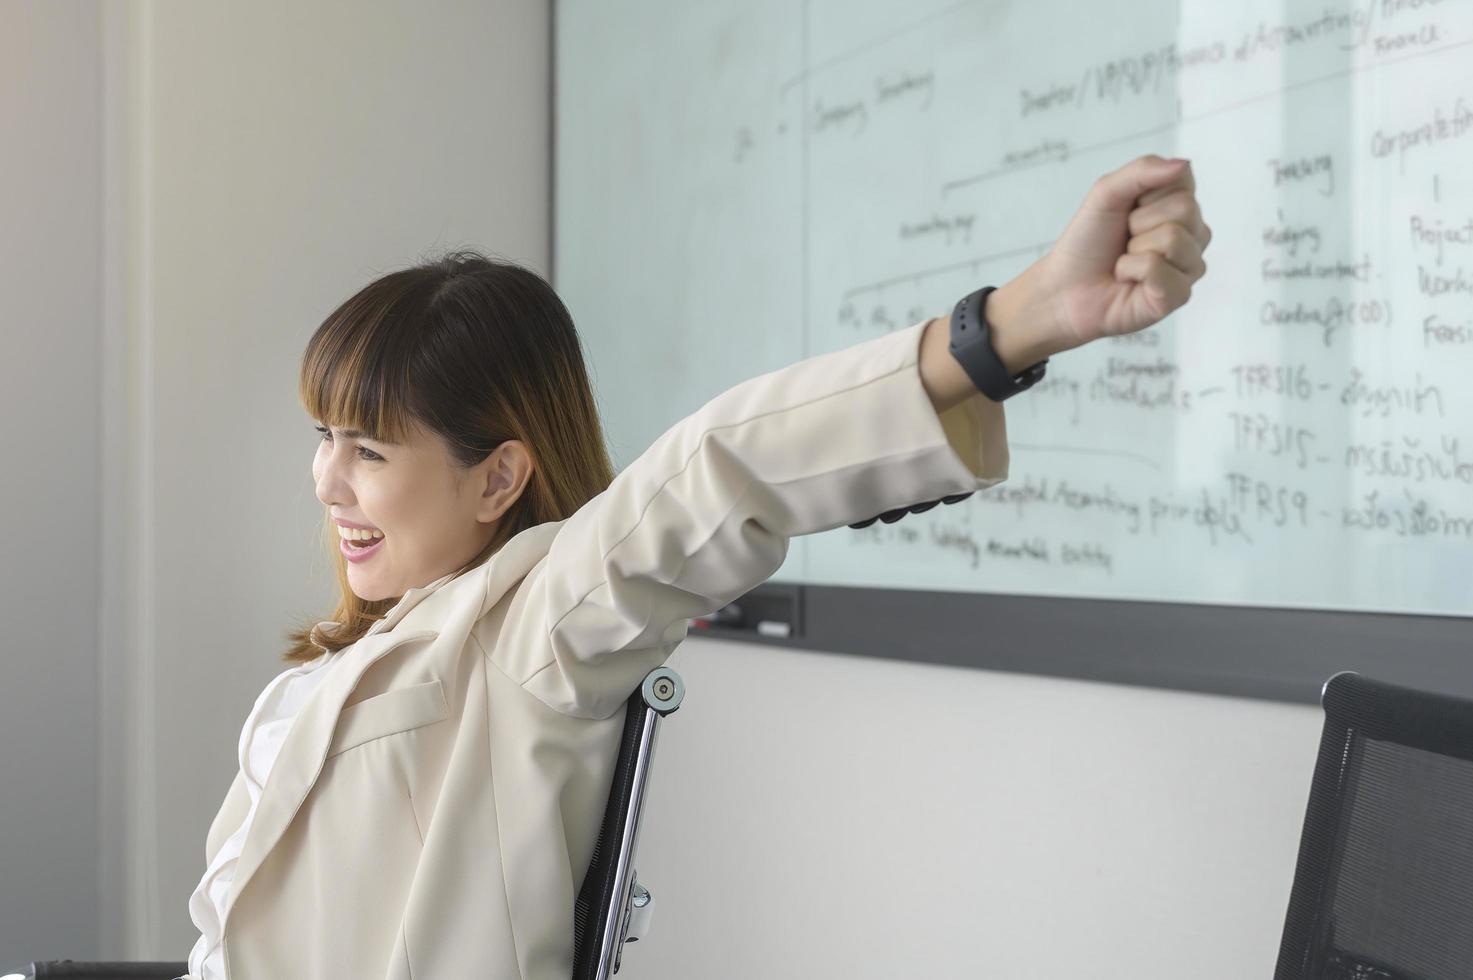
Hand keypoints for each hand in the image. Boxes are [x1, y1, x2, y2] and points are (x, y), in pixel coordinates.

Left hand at [990, 154, 1211, 361]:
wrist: (1063, 287)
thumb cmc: (1088, 242)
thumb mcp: (1107, 193)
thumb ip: (1143, 170)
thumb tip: (1183, 162)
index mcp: (1180, 206)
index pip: (1182, 177)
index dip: (1145, 192)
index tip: (1127, 210)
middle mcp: (1192, 235)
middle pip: (1184, 208)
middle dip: (1138, 222)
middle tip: (1124, 240)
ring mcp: (1189, 266)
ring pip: (1173, 239)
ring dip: (1133, 250)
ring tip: (1125, 261)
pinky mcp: (1178, 295)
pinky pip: (1158, 269)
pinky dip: (1130, 271)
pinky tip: (1127, 280)